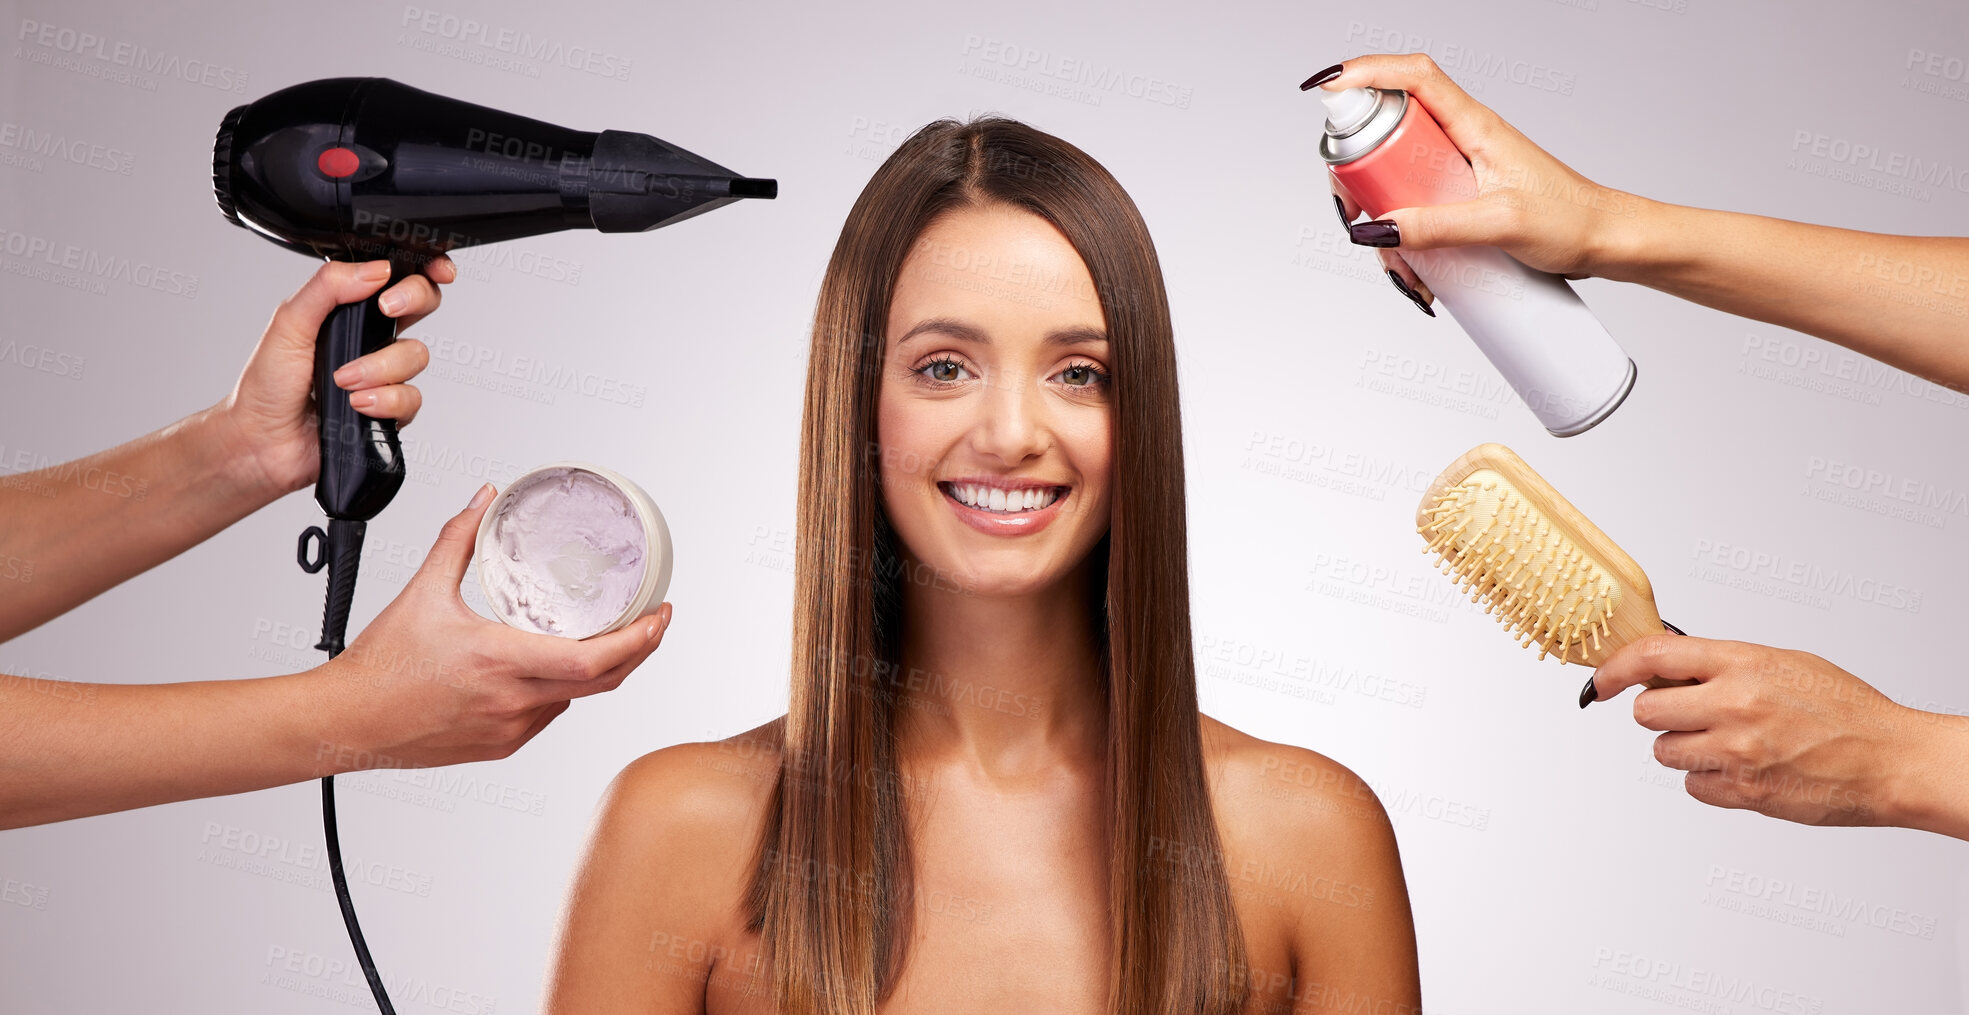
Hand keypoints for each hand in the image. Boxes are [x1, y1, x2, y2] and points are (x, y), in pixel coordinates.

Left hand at [214, 257, 455, 498]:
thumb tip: (375, 270)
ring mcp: (384, 375)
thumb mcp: (289, 323)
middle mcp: (371, 339)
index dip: (425, 270)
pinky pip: (411, 399)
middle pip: (423, 306)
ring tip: (344, 381)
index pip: (396, 279)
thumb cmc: (267, 385)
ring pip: (416, 356)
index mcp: (348, 310)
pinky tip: (356, 405)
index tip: (433, 270)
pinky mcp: (390, 411)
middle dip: (414, 301)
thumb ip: (328, 287)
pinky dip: (384, 401)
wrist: (263, 442)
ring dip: (380, 368)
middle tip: (387, 309)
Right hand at [315, 483, 671, 767]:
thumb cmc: (380, 667)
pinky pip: (551, 714)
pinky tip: (558, 666)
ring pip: (578, 698)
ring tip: (611, 636)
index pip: (592, 660)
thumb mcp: (423, 592)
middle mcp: (514, 701)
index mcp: (500, 661)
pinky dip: (564, 689)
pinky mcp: (503, 744)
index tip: (660, 615)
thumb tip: (483, 498)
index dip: (638, 641)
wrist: (346, 723)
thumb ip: (458, 539)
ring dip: (600, 670)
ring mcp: (511, 728)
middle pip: (603, 682)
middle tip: (655, 619)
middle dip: (639, 650)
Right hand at [1316, 54, 1650, 305]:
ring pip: (1397, 181)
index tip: (1327, 87)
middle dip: (1359, 176)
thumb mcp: (1501, 224)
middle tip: (1354, 214)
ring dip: (1385, 226)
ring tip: (1404, 268)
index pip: (1414, 77)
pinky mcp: (1463, 198)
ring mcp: (1460, 170)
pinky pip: (1416, 209)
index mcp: (1474, 126)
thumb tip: (1379, 230)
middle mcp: (1463, 140)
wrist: (1608, 242)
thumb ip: (1438, 226)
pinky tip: (1419, 273)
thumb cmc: (1572, 220)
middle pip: (1389, 133)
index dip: (1367, 72)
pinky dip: (1407, 242)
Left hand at [1585, 635, 1945, 829]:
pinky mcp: (1744, 792)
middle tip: (1692, 716)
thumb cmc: (1844, 710)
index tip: (1600, 682)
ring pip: (1664, 752)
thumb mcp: (1782, 663)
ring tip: (1729, 744)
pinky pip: (1692, 786)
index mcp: (1743, 663)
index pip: (1653, 655)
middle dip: (1661, 715)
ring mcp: (1737, 751)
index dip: (1614, 669)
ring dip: (1685, 749)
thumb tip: (1667, 668)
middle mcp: (1734, 704)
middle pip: (1647, 712)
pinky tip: (1745, 770)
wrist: (1890, 759)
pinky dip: (1709, 781)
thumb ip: (1723, 665)